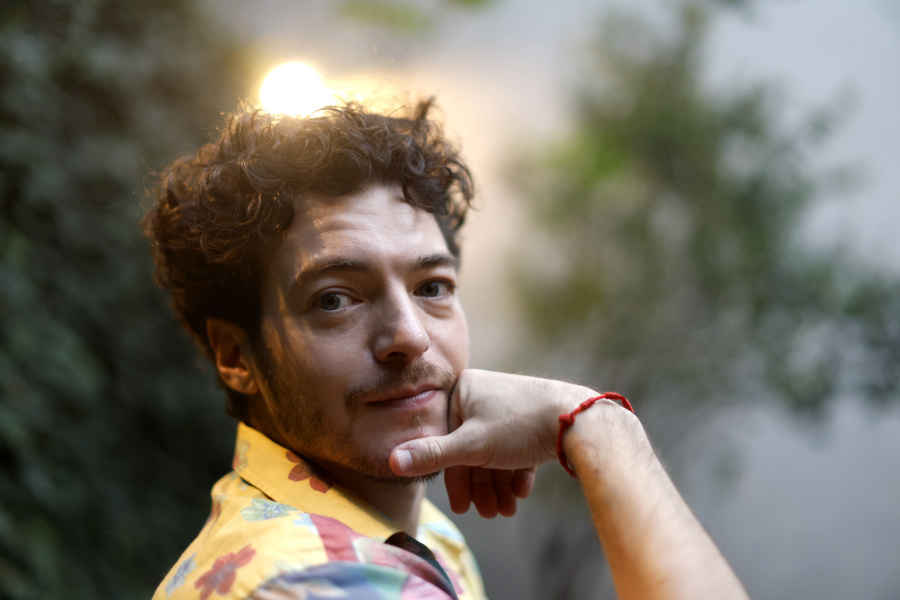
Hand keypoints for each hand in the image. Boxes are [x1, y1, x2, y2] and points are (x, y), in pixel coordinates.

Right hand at [389, 369, 596, 517]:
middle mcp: (484, 394)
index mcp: (464, 391)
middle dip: (481, 486)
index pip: (447, 439)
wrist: (576, 418)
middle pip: (472, 450)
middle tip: (489, 514)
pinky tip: (520, 494)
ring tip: (506, 510)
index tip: (462, 507)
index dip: (454, 477)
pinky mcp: (530, 418)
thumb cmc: (520, 425)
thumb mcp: (471, 445)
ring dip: (498, 486)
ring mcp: (508, 406)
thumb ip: (432, 455)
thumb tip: (392, 460)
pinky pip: (515, 449)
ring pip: (495, 453)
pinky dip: (515, 473)